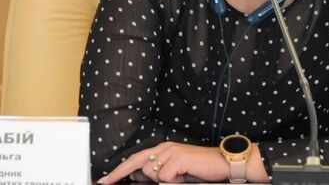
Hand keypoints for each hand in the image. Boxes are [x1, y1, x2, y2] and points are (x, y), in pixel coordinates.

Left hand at [97, 141, 228, 182]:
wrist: (223, 163)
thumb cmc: (201, 169)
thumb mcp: (175, 172)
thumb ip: (158, 172)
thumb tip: (138, 176)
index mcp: (163, 149)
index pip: (136, 159)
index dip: (119, 170)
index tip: (104, 180)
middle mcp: (165, 147)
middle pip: (137, 162)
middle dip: (120, 173)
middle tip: (106, 182)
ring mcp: (171, 152)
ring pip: (151, 173)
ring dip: (163, 181)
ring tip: (180, 178)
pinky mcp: (178, 158)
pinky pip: (164, 177)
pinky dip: (173, 182)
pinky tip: (184, 177)